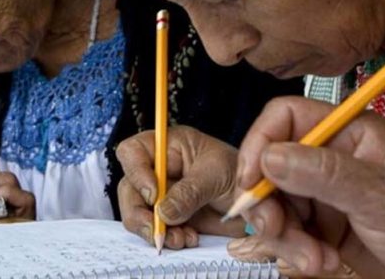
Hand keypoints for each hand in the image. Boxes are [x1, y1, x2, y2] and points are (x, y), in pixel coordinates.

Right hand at [116, 125, 246, 249]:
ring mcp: (161, 195)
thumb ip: (190, 192)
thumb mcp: (217, 174)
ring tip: (180, 239)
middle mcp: (159, 169)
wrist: (255, 200)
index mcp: (168, 146)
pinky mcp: (168, 217)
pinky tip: (189, 238)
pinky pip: (155, 230)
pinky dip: (168, 239)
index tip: (154, 195)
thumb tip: (163, 213)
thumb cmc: (238, 172)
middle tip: (157, 230)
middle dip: (139, 212)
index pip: (133, 151)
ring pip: (137, 213)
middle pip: (129, 188)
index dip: (136, 172)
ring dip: (154, 231)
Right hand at [231, 96, 384, 278]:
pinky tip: (320, 262)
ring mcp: (323, 191)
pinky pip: (287, 231)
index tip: (251, 179)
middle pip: (270, 164)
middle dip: (267, 201)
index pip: (284, 118)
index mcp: (346, 131)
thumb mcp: (380, 195)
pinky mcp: (320, 223)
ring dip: (284, 235)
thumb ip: (325, 173)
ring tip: (313, 260)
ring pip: (274, 202)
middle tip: (274, 229)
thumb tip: (270, 157)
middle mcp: (329, 156)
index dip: (260, 143)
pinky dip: (295, 250)